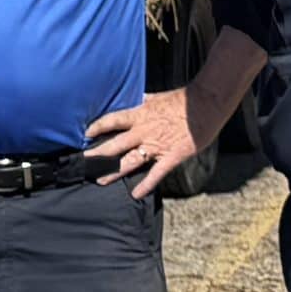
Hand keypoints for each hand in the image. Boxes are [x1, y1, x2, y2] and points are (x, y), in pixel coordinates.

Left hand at [89, 89, 204, 199]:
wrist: (206, 103)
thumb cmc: (184, 99)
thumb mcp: (157, 97)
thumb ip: (143, 101)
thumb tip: (134, 98)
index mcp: (140, 114)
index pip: (112, 120)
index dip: (97, 127)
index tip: (85, 134)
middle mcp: (144, 131)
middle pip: (115, 144)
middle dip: (98, 154)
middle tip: (84, 162)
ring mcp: (157, 145)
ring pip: (130, 161)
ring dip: (114, 171)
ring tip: (100, 180)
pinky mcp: (171, 156)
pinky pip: (156, 173)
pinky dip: (146, 184)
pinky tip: (135, 194)